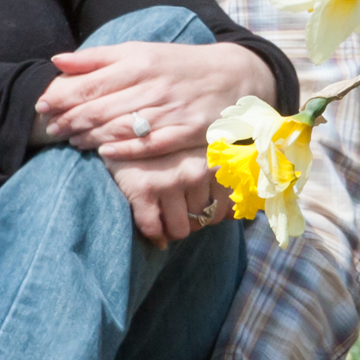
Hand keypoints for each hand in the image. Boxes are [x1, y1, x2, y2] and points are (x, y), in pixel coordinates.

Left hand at [37, 41, 275, 159]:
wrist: (233, 76)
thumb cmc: (177, 65)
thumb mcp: (140, 52)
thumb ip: (98, 58)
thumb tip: (57, 61)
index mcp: (140, 62)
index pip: (90, 84)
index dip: (61, 98)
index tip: (43, 107)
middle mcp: (153, 86)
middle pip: (100, 108)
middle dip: (69, 120)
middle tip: (52, 130)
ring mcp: (170, 111)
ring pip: (120, 128)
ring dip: (90, 137)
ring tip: (71, 140)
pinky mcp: (185, 132)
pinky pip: (149, 145)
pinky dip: (124, 150)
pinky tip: (104, 153)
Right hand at [103, 148, 232, 245]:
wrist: (125, 124)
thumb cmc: (170, 142)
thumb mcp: (201, 151)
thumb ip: (221, 179)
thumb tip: (234, 216)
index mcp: (214, 159)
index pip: (228, 206)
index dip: (215, 211)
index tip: (204, 205)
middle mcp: (195, 171)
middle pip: (207, 219)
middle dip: (195, 219)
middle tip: (182, 207)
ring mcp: (169, 181)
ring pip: (181, 230)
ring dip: (174, 228)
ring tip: (167, 215)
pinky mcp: (142, 189)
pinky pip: (153, 229)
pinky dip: (154, 235)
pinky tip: (153, 230)